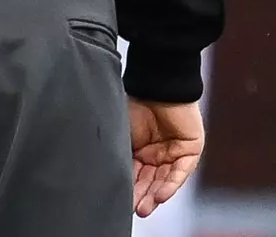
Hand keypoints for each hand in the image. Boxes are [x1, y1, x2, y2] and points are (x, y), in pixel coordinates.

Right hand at [130, 97, 204, 217]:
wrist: (156, 86)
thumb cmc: (134, 104)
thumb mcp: (122, 133)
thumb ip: (121, 153)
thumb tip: (107, 172)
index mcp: (139, 149)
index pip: (134, 173)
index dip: (129, 186)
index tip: (120, 201)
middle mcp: (157, 153)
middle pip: (150, 179)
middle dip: (142, 195)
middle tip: (134, 210)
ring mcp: (174, 153)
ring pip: (164, 179)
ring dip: (155, 195)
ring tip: (144, 208)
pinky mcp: (190, 151)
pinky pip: (180, 172)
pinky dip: (170, 184)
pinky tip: (160, 195)